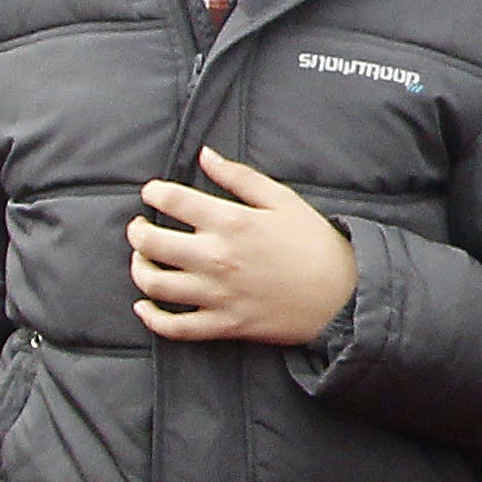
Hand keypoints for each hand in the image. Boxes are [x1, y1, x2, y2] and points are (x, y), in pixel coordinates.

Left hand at [129, 149, 355, 346]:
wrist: (344, 296)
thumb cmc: (316, 244)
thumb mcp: (284, 201)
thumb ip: (240, 177)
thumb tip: (205, 155)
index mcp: (232, 222)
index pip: (172, 201)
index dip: (155, 193)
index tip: (153, 193)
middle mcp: (216, 258)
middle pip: (151, 243)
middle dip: (137, 231)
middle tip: (140, 227)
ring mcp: (217, 294)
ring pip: (154, 284)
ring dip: (139, 269)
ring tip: (143, 260)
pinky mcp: (223, 324)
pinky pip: (174, 327)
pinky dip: (151, 318)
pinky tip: (145, 306)